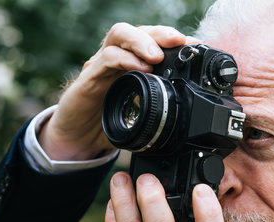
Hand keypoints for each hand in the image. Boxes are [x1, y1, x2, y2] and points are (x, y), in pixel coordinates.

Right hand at [38, 24, 188, 160]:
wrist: (78, 138)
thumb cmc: (109, 122)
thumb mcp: (141, 116)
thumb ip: (160, 110)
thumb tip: (188, 118)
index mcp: (134, 64)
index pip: (155, 41)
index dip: (175, 40)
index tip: (196, 46)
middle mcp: (119, 58)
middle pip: (140, 31)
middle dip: (162, 33)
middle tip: (180, 42)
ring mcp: (102, 65)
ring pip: (121, 35)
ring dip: (142, 41)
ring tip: (158, 56)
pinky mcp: (89, 77)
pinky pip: (106, 59)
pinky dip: (124, 59)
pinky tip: (139, 68)